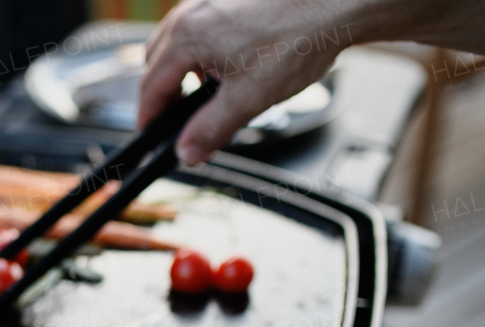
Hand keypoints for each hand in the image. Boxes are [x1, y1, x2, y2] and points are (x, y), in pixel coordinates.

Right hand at [139, 0, 353, 164]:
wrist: (336, 3)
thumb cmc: (298, 39)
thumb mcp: (249, 98)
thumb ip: (211, 129)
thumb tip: (187, 153)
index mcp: (187, 36)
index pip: (150, 85)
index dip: (148, 117)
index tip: (150, 136)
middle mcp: (192, 11)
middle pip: (157, 61)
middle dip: (164, 94)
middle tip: (180, 123)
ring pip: (179, 42)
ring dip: (184, 71)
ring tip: (211, 95)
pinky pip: (202, 27)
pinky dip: (205, 50)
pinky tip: (232, 65)